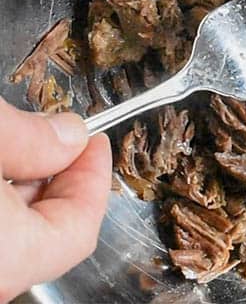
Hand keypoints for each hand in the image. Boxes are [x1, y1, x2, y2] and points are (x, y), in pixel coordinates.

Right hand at [0, 99, 110, 301]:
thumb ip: (30, 139)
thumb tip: (69, 136)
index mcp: (6, 254)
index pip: (78, 230)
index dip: (93, 180)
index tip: (93, 142)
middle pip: (41, 236)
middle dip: (54, 180)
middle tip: (52, 139)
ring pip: (7, 237)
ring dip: (17, 191)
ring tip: (14, 147)